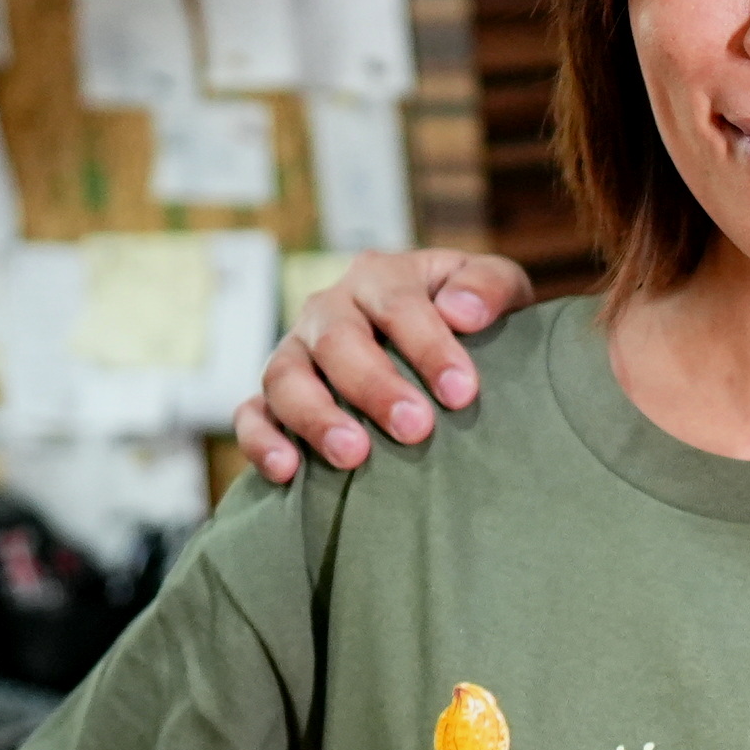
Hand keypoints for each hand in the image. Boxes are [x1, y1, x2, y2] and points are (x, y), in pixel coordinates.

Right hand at [233, 249, 531, 480]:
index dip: (429, 347)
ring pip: (284, 376)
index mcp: (382, 277)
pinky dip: (261, 441)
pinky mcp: (273, 398)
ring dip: (316, 417)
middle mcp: (330, 309)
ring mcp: (295, 352)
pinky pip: (251, 414)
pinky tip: (287, 472)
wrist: (450, 352)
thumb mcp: (499, 289)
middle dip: (374, 386)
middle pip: (336, 340)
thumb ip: (490, 286)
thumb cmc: (475, 321)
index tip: (462, 392)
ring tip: (354, 455)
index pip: (398, 304)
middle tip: (416, 429)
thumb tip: (463, 312)